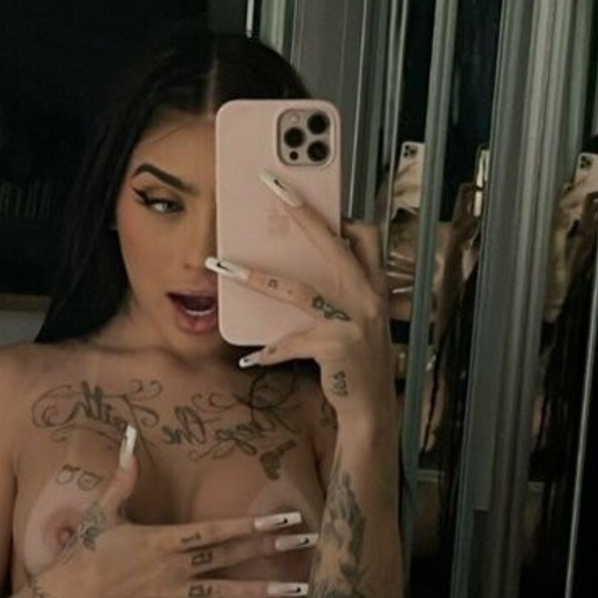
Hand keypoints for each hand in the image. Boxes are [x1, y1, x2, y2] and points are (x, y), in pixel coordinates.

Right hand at [36, 433, 312, 597]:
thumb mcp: (104, 508)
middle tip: (309, 542)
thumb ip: (124, 474)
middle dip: (272, 548)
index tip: (284, 517)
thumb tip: (130, 435)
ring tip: (300, 589)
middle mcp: (176, 570)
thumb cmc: (86, 550)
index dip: (252, 523)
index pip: (217, 530)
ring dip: (265, 590)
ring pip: (228, 593)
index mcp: (164, 541)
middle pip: (232, 557)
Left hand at [206, 177, 396, 420]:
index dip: (342, 216)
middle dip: (303, 214)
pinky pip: (290, 342)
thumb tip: (298, 274)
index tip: (314, 199)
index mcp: (373, 287)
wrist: (372, 409)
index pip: (366, 237)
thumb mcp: (357, 322)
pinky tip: (252, 358)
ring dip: (257, 278)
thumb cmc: (356, 363)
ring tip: (224, 267)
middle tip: (275, 188)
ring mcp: (353, 322)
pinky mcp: (335, 347)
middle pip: (331, 245)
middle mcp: (367, 298)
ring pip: (298, 291)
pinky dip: (269, 351)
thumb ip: (338, 296)